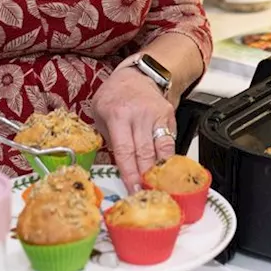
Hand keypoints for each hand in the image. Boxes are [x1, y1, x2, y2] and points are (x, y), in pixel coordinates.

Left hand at [91, 64, 176, 192]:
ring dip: (161, 171)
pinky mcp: (170, 116)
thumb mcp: (99, 114)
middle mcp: (140, 115)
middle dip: (146, 177)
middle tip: (146, 195)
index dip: (130, 174)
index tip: (133, 189)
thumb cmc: (114, 96)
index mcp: (118, 115)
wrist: (136, 75)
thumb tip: (114, 167)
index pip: (125, 151)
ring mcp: (157, 115)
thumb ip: (106, 139)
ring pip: (163, 148)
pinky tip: (167, 172)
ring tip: (161, 188)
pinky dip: (169, 158)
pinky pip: (171, 142)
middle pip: (145, 153)